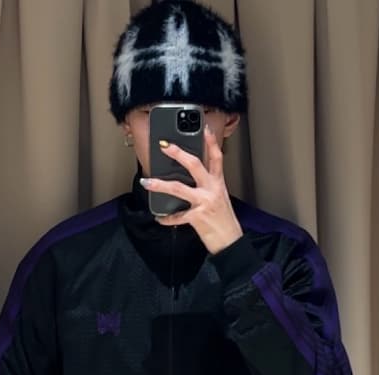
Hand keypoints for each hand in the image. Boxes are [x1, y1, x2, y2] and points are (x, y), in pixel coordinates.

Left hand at [140, 125, 243, 254]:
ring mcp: (204, 203)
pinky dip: (167, 218)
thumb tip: (190, 180)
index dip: (211, 142)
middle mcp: (212, 190)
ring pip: (179, 188)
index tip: (204, 128)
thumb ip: (208, 187)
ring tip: (148, 182)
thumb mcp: (220, 199)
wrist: (230, 242)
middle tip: (165, 146)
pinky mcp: (197, 217)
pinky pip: (177, 216)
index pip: (216, 158)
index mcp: (218, 184)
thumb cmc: (224, 221)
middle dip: (179, 154)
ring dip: (161, 185)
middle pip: (195, 165)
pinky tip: (159, 218)